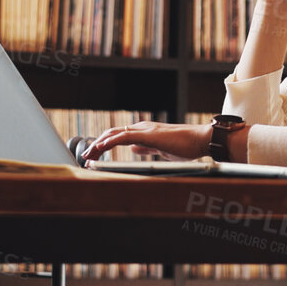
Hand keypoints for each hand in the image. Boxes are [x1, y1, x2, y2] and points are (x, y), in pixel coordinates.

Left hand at [78, 121, 209, 164]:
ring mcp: (144, 130)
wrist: (200, 140)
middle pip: (112, 134)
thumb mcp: (162, 150)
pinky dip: (109, 142)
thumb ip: (146, 148)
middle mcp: (141, 128)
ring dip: (99, 144)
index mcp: (145, 132)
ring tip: (88, 155)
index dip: (105, 145)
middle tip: (86, 157)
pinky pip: (123, 137)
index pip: (119, 137)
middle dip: (97, 145)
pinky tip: (100, 147)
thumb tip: (134, 149)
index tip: (95, 156)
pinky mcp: (147, 134)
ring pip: (114, 134)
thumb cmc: (186, 146)